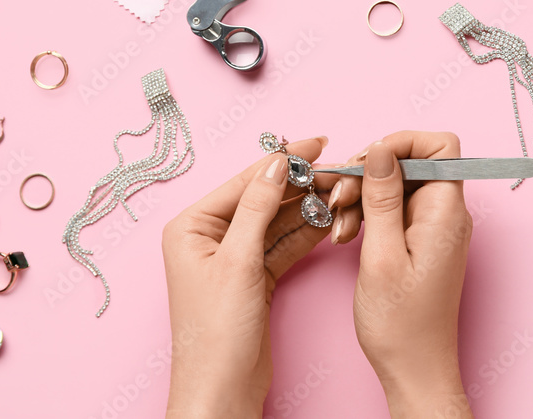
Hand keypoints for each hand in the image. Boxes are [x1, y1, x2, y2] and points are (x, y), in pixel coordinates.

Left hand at [161, 136, 332, 417]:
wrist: (223, 389)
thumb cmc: (217, 332)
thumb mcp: (239, 261)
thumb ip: (258, 208)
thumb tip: (275, 163)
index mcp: (191, 226)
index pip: (243, 182)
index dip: (282, 161)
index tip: (315, 143)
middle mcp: (209, 237)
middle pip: (262, 199)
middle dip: (300, 186)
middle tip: (336, 170)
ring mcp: (233, 257)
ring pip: (277, 222)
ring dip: (308, 208)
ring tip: (340, 191)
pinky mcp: (254, 276)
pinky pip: (284, 245)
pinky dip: (307, 234)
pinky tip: (331, 219)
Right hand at [332, 131, 473, 417]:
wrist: (413, 367)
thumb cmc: (401, 323)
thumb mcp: (381, 254)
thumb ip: (382, 198)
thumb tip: (382, 149)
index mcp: (444, 213)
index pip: (440, 147)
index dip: (402, 143)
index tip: (366, 161)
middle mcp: (444, 214)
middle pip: (410, 163)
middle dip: (370, 172)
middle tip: (339, 198)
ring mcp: (431, 226)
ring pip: (395, 185)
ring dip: (362, 196)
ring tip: (339, 225)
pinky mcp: (417, 239)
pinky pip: (391, 209)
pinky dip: (366, 215)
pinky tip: (346, 235)